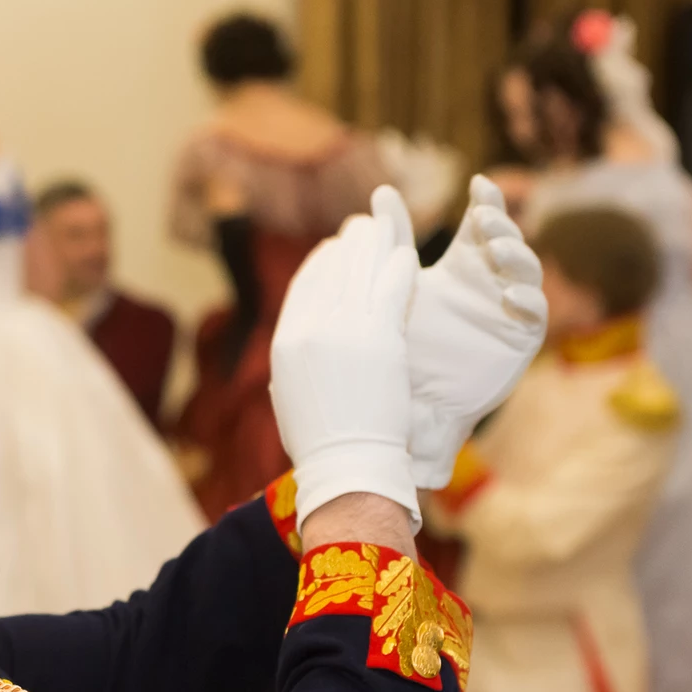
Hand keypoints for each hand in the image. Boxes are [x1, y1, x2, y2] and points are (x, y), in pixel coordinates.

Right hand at [270, 208, 420, 529]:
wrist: (347, 465)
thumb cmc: (322, 444)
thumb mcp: (290, 396)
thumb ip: (294, 363)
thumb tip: (296, 347)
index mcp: (285, 343)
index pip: (303, 287)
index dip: (321, 263)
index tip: (333, 249)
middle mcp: (309, 329)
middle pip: (330, 270)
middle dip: (348, 244)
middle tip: (362, 227)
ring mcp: (344, 329)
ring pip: (360, 270)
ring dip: (374, 243)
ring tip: (385, 226)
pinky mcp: (380, 336)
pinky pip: (391, 288)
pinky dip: (398, 267)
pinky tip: (407, 256)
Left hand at [382, 176, 546, 487]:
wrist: (408, 405)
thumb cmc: (399, 346)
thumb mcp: (396, 287)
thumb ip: (393, 240)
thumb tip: (381, 190)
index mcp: (464, 265)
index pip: (483, 224)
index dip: (486, 202)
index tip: (478, 183)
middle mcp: (492, 281)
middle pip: (509, 241)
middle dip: (501, 225)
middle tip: (484, 219)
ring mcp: (511, 308)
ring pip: (527, 271)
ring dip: (517, 255)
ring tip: (497, 249)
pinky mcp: (522, 338)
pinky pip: (536, 313)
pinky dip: (528, 299)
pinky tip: (509, 293)